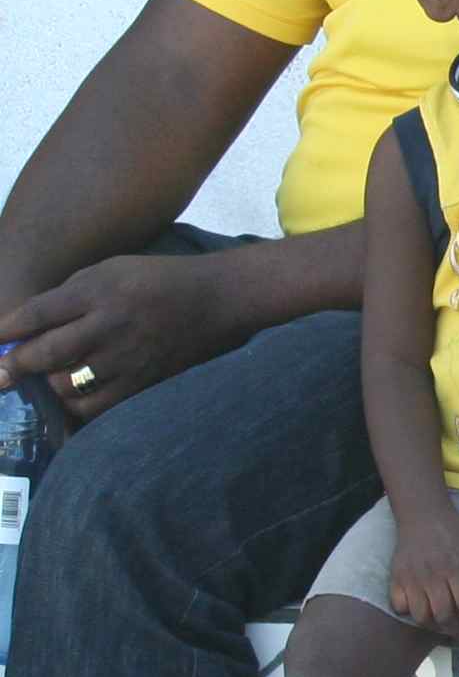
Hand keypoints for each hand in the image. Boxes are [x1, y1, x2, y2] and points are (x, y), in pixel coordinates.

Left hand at [0, 251, 255, 420]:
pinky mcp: (143, 381)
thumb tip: (28, 326)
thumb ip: (71, 295)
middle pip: (47, 353)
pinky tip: (68, 400)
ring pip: (66, 384)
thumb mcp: (112, 269)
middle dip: (15, 366)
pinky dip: (74, 407)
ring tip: (40, 383)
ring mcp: (128, 356)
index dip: (5, 331)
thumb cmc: (158, 279)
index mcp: (100, 290)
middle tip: (0, 375)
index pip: (38, 313)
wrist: (219, 299)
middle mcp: (110, 324)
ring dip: (46, 386)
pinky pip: (96, 406)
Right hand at [387, 509, 458, 648]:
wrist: (422, 514)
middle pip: (445, 616)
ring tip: (454, 633)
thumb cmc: (455, 529)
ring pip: (422, 616)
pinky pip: (399, 606)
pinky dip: (411, 615)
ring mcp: (411, 579)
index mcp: (455, 568)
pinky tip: (426, 617)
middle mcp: (432, 576)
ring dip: (438, 629)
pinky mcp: (396, 579)